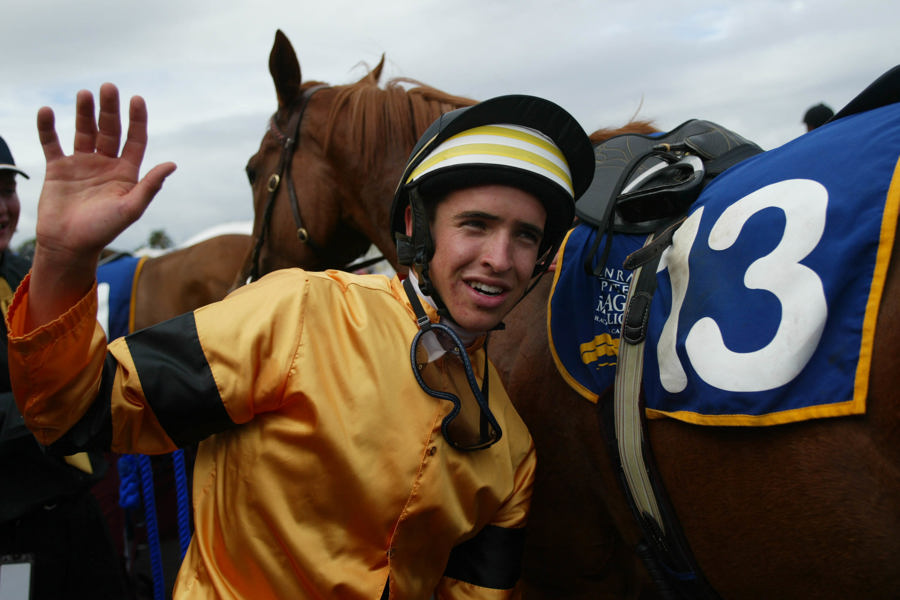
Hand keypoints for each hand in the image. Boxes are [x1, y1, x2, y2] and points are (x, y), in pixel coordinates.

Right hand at [35, 82, 175, 264]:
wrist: (69, 245)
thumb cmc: (104, 230)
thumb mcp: (131, 208)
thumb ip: (150, 185)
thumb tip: (172, 164)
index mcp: (126, 173)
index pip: (135, 140)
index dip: (137, 120)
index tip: (137, 99)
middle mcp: (105, 164)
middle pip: (110, 130)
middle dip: (110, 109)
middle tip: (109, 87)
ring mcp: (82, 164)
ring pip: (84, 131)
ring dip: (84, 112)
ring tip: (84, 93)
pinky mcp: (58, 169)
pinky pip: (52, 143)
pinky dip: (48, 128)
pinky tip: (48, 112)